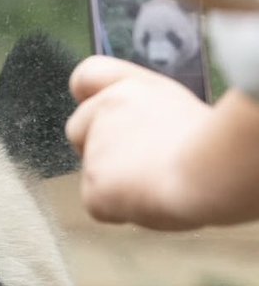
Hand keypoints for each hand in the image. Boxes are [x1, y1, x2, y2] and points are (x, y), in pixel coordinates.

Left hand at [65, 56, 213, 229]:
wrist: (208, 171)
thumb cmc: (209, 145)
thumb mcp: (180, 110)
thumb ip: (144, 115)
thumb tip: (135, 136)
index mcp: (132, 87)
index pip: (87, 76)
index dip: (89, 97)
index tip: (101, 116)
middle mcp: (106, 109)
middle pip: (76, 129)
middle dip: (95, 148)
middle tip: (136, 161)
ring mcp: (94, 148)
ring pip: (91, 173)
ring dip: (114, 182)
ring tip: (155, 181)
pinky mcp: (91, 186)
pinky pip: (99, 205)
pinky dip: (118, 209)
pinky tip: (147, 199)